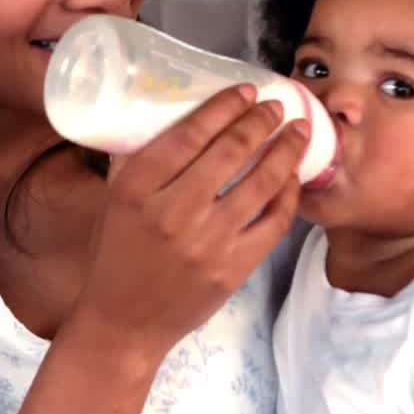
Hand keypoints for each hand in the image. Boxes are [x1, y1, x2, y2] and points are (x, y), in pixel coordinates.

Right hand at [69, 84, 307, 357]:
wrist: (124, 323)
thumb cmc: (117, 254)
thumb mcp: (114, 200)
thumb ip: (138, 159)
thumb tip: (164, 111)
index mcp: (137, 190)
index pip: (189, 134)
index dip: (224, 107)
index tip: (246, 91)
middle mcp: (172, 213)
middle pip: (229, 151)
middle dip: (262, 120)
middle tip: (277, 105)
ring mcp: (206, 243)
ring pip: (260, 183)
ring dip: (285, 150)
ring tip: (299, 131)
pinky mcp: (232, 269)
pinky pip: (272, 222)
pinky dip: (287, 194)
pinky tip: (293, 176)